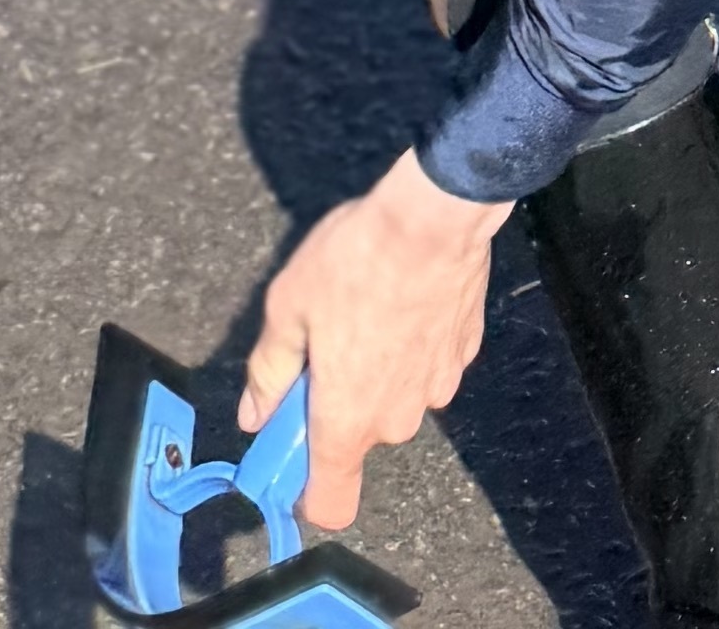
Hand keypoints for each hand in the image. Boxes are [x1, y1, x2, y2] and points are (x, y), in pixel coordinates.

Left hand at [240, 147, 509, 529]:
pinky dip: (411, 347)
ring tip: (367, 308)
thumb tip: (254, 415)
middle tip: (324, 343)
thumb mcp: (288, 308)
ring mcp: (438, 389)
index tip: (292, 442)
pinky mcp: (464, 354)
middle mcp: (396, 421)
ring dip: (377, 373)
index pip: (330, 505)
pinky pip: (425, 367)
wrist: (434, 214)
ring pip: (394, 399)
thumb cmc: (353, 262)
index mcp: (347, 422)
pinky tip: (403, 298)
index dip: (306, 488)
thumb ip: (268, 372)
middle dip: (337, 402)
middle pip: (358, 437)